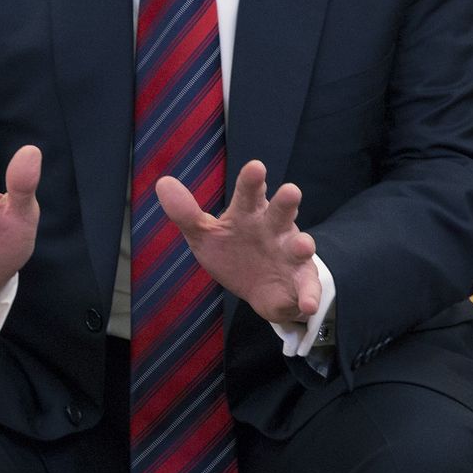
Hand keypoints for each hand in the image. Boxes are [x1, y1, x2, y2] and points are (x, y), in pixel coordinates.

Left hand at [156, 159, 320, 323]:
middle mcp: (274, 228)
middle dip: (286, 202)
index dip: (252, 181)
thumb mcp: (204, 234)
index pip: (250, 193)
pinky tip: (308, 304)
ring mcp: (291, 254)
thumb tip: (163, 183)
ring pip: (300, 245)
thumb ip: (186, 213)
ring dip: (302, 245)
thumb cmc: (233, 251)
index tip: (255, 167)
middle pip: (280, 211)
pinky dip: (309, 295)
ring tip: (302, 245)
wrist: (259, 289)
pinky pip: (307, 288)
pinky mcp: (300, 281)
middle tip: (290, 191)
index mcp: (250, 213)